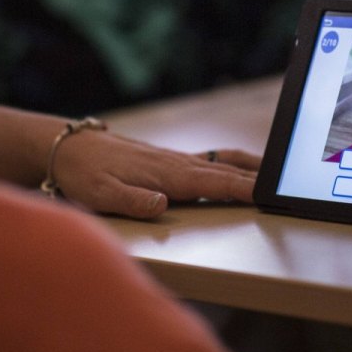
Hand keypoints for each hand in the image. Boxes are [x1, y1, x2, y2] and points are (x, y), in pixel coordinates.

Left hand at [52, 130, 259, 218]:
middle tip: (285, 188)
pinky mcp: (167, 160)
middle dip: (256, 179)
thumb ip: (131, 201)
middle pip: (225, 171)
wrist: (66, 147)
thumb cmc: (83, 174)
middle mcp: (175, 164)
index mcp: (166, 175)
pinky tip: (236, 166)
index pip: (213, 184)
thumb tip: (163, 204)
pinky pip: (208, 160)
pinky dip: (230, 163)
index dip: (242, 189)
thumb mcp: (99, 194)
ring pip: (219, 162)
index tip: (268, 194)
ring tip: (273, 173)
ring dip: (248, 167)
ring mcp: (173, 160)